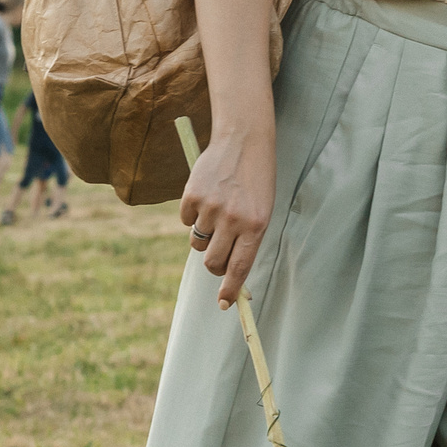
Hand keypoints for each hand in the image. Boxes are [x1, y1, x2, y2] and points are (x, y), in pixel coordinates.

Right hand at [180, 123, 275, 308]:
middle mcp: (233, 219)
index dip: (230, 288)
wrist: (243, 142)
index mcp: (256, 225)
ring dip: (204, 235)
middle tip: (217, 253)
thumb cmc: (256, 182)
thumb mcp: (261, 210)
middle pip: (212, 261)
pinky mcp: (191, 196)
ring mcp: (211, 207)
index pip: (240, 266)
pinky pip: (185, 221)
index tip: (225, 305)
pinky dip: (193, 215)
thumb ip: (246, 239)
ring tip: (217, 212)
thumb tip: (228, 273)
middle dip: (213, 264)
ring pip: (197, 242)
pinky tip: (207, 196)